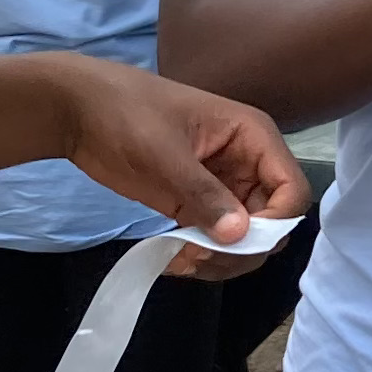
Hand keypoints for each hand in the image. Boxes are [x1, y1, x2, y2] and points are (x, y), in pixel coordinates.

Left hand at [53, 57, 309, 279]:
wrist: (79, 111)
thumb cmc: (125, 115)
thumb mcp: (164, 152)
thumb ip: (203, 193)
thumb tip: (240, 235)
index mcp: (253, 137)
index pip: (292, 190)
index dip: (275, 223)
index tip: (235, 242)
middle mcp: (248, 164)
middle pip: (273, 222)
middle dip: (244, 249)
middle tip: (199, 257)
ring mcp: (223, 187)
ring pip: (246, 238)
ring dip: (222, 259)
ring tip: (181, 260)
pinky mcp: (198, 204)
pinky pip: (217, 240)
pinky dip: (202, 257)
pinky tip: (172, 260)